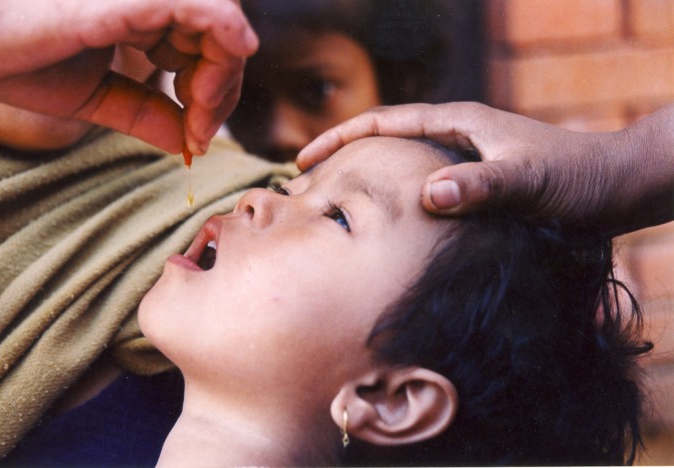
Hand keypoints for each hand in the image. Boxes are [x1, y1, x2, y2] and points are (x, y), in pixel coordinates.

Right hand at [0, 0, 257, 153]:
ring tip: (197, 112)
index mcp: (144, 17)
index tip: (195, 137)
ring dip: (223, 75)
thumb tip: (187, 144)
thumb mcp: (94, 97)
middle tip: (199, 132)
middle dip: (223, 92)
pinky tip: (213, 81)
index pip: (206, 51)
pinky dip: (226, 39)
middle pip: (222, 41)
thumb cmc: (17, 56)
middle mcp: (152, 0)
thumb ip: (144, 114)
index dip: (213, 96)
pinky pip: (207, 8)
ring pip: (224, 25)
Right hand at [297, 102, 673, 235]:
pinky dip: (398, 200)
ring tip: (338, 207)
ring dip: (368, 180)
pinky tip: (392, 227)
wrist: (619, 187)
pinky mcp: (477, 182)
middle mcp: (457, 136)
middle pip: (385, 140)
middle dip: (344, 158)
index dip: (340, 138)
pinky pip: (424, 187)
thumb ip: (482, 186)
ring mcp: (466, 159)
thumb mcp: (528, 182)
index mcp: (459, 122)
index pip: (384, 122)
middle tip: (308, 187)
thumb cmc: (577, 179)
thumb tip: (429, 196)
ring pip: (402, 165)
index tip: (303, 160)